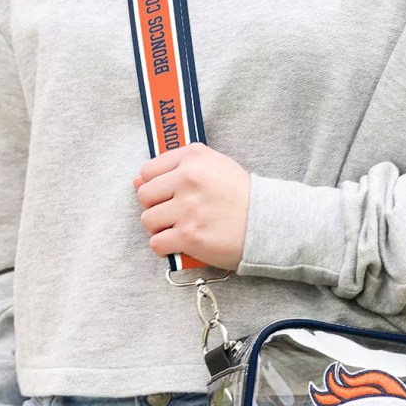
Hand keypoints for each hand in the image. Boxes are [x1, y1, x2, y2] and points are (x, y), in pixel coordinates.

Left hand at [133, 143, 249, 270]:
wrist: (268, 222)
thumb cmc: (241, 195)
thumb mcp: (214, 165)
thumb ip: (177, 166)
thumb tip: (137, 180)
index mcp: (192, 158)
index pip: (148, 171)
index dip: (154, 186)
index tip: (167, 195)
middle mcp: (188, 179)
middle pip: (144, 196)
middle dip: (156, 207)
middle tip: (174, 214)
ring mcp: (188, 209)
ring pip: (148, 221)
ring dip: (160, 228)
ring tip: (179, 229)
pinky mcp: (190, 236)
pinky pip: (157, 243)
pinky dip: (166, 247)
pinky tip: (181, 243)